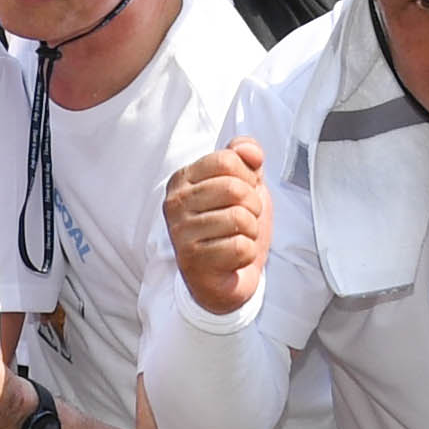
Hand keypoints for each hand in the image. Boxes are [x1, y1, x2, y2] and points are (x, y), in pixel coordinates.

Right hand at [165, 136, 269, 315]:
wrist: (225, 278)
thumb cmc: (232, 229)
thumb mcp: (244, 186)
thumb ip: (246, 160)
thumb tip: (249, 150)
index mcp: (183, 179)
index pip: (227, 160)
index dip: (247, 177)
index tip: (241, 194)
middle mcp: (175, 203)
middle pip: (235, 188)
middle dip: (252, 206)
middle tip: (244, 219)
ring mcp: (181, 232)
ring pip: (240, 218)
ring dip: (250, 232)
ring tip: (237, 238)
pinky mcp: (192, 261)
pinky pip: (240, 248)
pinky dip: (247, 254)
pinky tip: (233, 257)